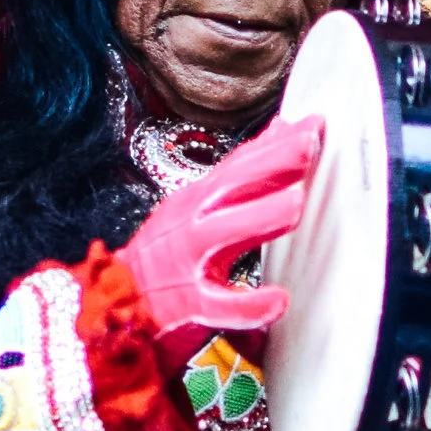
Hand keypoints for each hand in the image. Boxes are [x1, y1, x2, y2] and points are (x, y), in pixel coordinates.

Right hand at [124, 117, 320, 369]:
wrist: (116, 299)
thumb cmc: (168, 252)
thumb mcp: (202, 204)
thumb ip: (242, 172)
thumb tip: (280, 130)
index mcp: (198, 199)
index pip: (240, 164)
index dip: (275, 143)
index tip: (314, 125)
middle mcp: (191, 222)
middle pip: (232, 186)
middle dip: (270, 163)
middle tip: (309, 145)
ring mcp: (187, 262)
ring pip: (222, 233)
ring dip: (258, 217)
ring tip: (294, 205)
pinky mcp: (187, 304)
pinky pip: (219, 305)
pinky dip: (248, 305)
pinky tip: (277, 300)